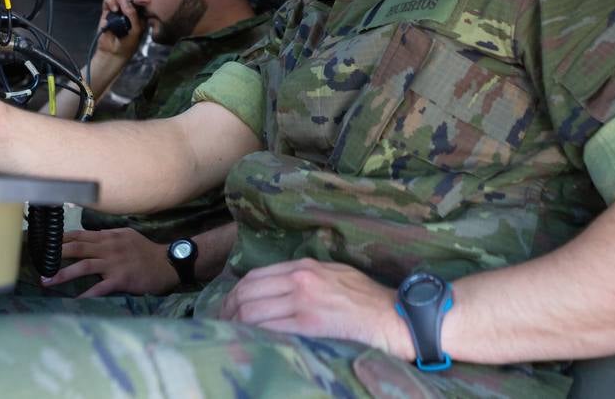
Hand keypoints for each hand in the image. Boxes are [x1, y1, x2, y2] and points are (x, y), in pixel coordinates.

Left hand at [42, 228, 177, 297]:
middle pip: (77, 247)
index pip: (79, 234)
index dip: (60, 238)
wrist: (168, 264)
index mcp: (110, 236)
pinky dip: (85, 294)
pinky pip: (99, 288)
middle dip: (55, 254)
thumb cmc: (146, 252)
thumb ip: (107, 237)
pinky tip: (73, 301)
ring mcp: (115, 263)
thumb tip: (87, 239)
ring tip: (47, 281)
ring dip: (63, 274)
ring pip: (84, 265)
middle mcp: (110, 247)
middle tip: (38, 262)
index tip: (43, 243)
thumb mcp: (126, 237)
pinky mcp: (121, 279)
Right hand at [94, 0, 142, 61]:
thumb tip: (127, 3)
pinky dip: (110, 1)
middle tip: (129, 0)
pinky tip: (114, 10)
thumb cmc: (129, 43)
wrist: (113, 52)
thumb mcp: (137, 29)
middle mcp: (129, 7)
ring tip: (120, 7)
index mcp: (140, 10)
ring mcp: (117, 8)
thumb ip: (134, 15)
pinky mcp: (107, 11)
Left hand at [220, 259, 415, 360]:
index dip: (234, 296)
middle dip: (228, 312)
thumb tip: (280, 288)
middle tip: (221, 327)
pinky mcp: (309, 327)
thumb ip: (308, 277)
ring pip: (252, 313)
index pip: (254, 278)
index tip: (228, 309)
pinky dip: (253, 338)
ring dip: (235, 327)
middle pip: (247, 294)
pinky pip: (269, 331)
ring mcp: (303, 304)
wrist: (394, 317)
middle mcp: (299, 282)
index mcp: (304, 268)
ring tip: (231, 339)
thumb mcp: (335, 273)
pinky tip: (248, 345)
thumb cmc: (368, 299)